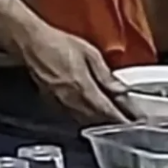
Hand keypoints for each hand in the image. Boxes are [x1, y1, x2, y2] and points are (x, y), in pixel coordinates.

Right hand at [18, 23, 134, 120]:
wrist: (31, 43)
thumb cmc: (57, 44)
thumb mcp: (89, 53)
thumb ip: (105, 75)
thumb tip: (121, 90)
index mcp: (85, 90)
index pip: (110, 113)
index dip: (125, 120)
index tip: (137, 123)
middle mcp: (74, 102)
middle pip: (99, 121)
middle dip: (115, 123)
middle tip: (129, 123)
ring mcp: (61, 105)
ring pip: (86, 121)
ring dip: (101, 122)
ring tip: (113, 120)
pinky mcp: (52, 102)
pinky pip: (73, 116)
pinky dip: (85, 117)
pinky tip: (89, 112)